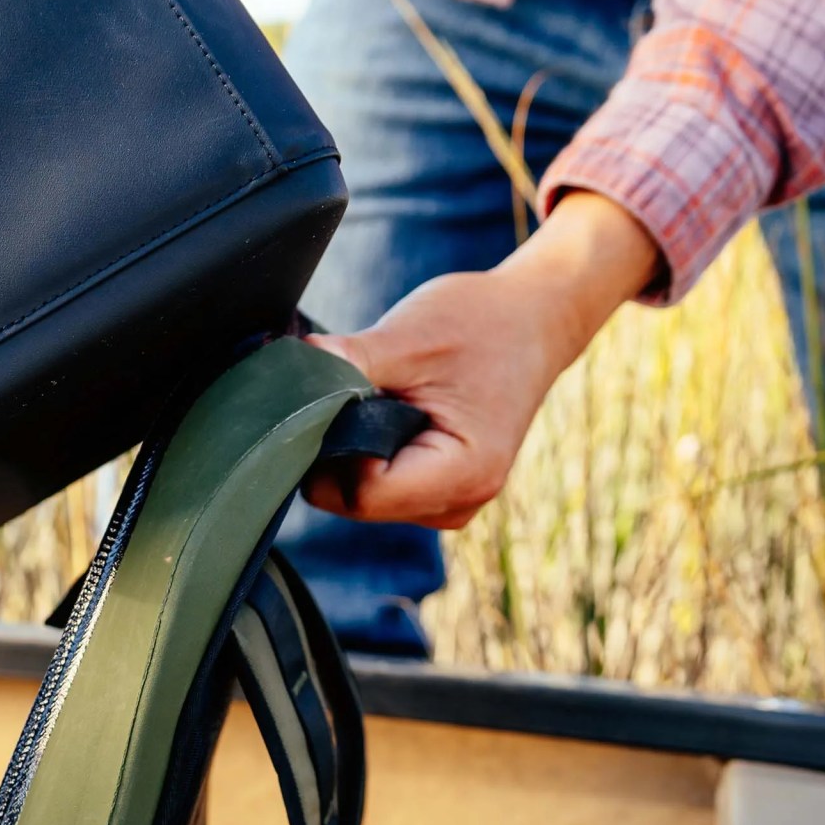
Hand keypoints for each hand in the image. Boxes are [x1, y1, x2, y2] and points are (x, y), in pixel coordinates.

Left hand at [304, 192, 661, 528]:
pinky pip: (378, 487)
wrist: (534, 322)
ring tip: (381, 397)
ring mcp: (450, 501)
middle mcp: (459, 501)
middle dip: (338, 451)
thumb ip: (349, 361)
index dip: (330, 453)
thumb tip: (291, 366)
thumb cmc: (483, 324)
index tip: (326, 404)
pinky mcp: (438, 491)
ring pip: (363, 499)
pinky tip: (387, 412)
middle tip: (348, 393)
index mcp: (463, 473)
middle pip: (358, 503)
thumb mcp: (410, 335)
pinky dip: (368, 451)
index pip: (362, 495)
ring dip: (354, 450)